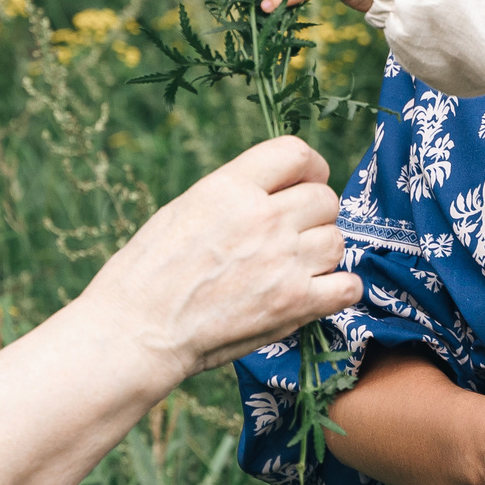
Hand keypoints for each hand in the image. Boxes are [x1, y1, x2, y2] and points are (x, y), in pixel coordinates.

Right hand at [79, 137, 359, 381]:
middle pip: (324, 199)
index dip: (309, 169)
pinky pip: (348, 286)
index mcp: (230, 187)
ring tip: (293, 268)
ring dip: (321, 254)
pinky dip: (338, 290)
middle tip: (292, 236)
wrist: (136, 331)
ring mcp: (283, 261)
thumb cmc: (147, 274)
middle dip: (313, 215)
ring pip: (336, 241)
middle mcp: (263, 217)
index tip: (305, 183)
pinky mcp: (294, 304)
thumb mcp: (184, 210)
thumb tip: (273, 192)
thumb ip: (234, 196)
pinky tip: (317, 293)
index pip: (296, 153)